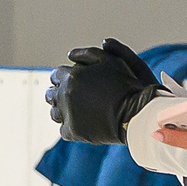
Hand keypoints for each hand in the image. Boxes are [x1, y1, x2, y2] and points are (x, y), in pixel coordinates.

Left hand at [47, 38, 161, 143]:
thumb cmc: (126, 86)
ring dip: (63, 110)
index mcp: (71, 77)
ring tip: (78, 110)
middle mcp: (65, 95)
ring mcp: (68, 114)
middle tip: (74, 97)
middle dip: (60, 93)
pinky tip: (82, 123)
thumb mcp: (110, 61)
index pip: (56, 75)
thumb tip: (70, 55)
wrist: (135, 114)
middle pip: (51, 94)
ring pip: (55, 112)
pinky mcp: (73, 132)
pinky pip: (64, 129)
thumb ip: (88, 54)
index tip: (73, 82)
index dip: (65, 78)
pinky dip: (71, 126)